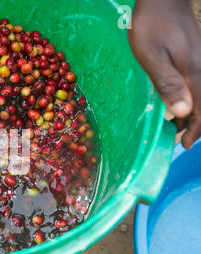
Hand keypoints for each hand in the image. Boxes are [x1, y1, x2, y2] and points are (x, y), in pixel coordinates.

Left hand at [128, 0, 200, 148]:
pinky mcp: (197, 58)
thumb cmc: (153, 27)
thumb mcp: (152, 57)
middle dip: (196, 125)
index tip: (184, 145)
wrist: (164, 0)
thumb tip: (183, 113)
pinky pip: (199, 85)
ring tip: (176, 126)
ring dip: (194, 113)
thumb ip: (167, 84)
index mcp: (195, 74)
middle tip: (178, 138)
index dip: (196, 130)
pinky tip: (178, 102)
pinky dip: (192, 99)